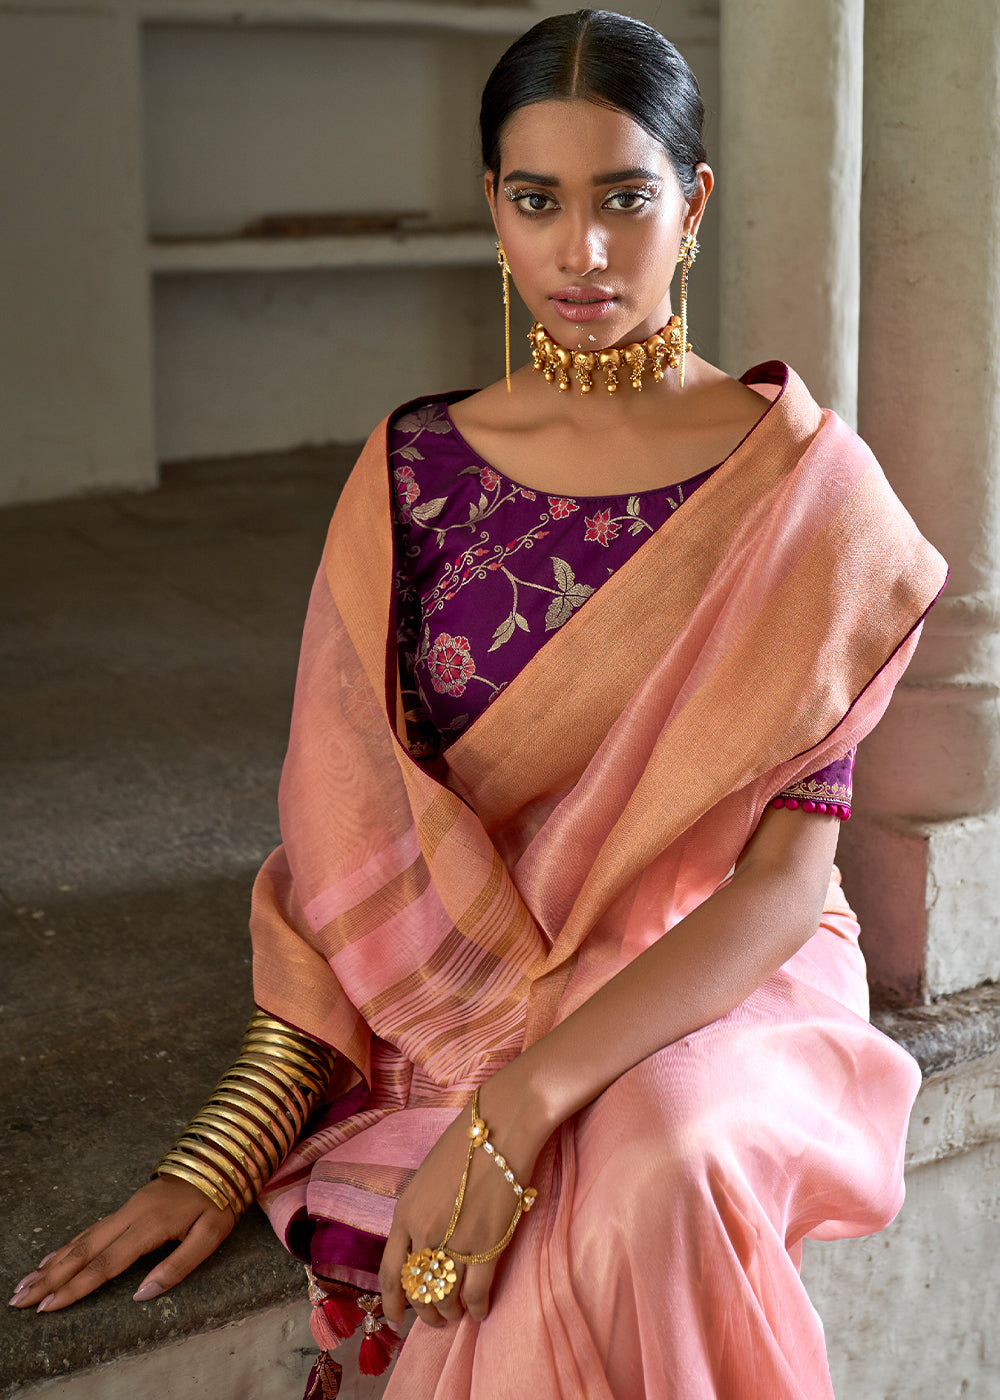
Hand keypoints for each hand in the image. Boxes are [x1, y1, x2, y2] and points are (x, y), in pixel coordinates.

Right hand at [8, 1176, 235, 1312]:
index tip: (48, 1306)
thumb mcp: (211, 1235)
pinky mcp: (129, 1206)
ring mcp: (127, 1208)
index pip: (105, 1264)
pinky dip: (67, 1245)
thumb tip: (141, 1295)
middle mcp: (131, 1214)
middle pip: (83, 1251)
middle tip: (19, 1300)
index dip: (75, 1287)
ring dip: (52, 1263)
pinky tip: (51, 1257)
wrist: (222, 1159)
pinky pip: (91, 1229)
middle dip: (50, 1278)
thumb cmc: (219, 1201)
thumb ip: (178, 1266)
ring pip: (82, 1238)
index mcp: (150, 1225)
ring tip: (25, 1284)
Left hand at [379, 1077, 547, 1330]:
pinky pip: (476, 1295)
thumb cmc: (464, 1145)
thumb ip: (418, 1215)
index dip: (391, 1302)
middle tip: (436, 1318)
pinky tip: (480, 1310)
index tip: (394, 1319)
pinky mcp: (487, 1247)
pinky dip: (477, 1308)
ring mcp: (455, 1243)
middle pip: (418, 1290)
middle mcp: (424, 1234)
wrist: (500, 1129)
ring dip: (451, 1311)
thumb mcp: (424, 1179)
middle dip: (426, 1311)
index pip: (389, 1273)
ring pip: (446, 1298)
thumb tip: (422, 1249)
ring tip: (458, 1312)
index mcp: (404, 1214)